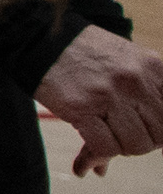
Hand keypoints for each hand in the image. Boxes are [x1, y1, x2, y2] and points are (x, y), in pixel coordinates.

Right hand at [39, 25, 162, 175]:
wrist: (41, 38)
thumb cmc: (86, 54)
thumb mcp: (129, 62)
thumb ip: (149, 95)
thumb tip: (159, 144)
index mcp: (154, 68)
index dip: (162, 135)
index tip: (151, 137)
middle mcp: (136, 82)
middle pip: (158, 136)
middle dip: (141, 142)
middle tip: (121, 135)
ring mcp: (109, 95)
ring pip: (135, 146)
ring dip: (119, 148)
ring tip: (103, 135)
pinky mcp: (81, 108)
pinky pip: (105, 147)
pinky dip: (97, 155)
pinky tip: (88, 151)